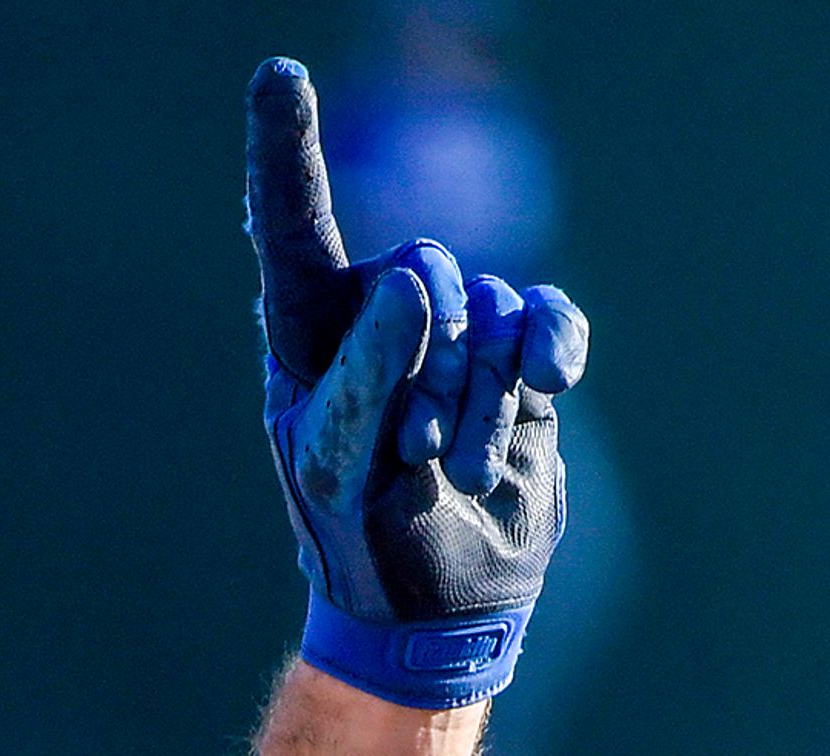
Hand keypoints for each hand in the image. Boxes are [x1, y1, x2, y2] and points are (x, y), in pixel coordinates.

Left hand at [245, 59, 587, 709]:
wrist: (443, 604)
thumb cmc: (366, 538)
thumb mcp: (345, 468)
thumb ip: (368, 375)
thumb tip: (417, 283)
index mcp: (308, 337)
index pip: (292, 227)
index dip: (287, 152)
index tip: (277, 77)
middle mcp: (378, 318)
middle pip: (426, 270)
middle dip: (434, 361)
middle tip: (419, 446)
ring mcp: (452, 334)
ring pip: (493, 307)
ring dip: (487, 394)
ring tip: (461, 463)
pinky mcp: (516, 359)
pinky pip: (547, 320)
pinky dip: (552, 353)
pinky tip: (547, 391)